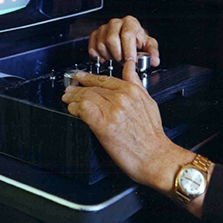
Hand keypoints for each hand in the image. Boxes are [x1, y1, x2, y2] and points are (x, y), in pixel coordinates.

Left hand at [61, 59, 192, 191]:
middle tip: (69, 89)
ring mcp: (113, 110)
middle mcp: (122, 97)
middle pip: (93, 87)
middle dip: (78, 88)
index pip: (104, 79)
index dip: (89, 77)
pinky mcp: (104, 125)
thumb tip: (129, 66)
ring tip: (67, 99)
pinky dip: (75, 108)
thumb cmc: (152, 134)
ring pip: (87, 96)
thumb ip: (136, 82)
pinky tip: (72, 110)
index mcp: (132, 90)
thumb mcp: (148, 101)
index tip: (81, 77)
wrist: (155, 156)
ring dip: (74, 97)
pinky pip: (84, 110)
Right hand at [88, 16, 159, 65]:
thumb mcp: (148, 45)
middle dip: (118, 55)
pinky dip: (99, 56)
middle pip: (111, 40)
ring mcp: (104, 28)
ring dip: (109, 56)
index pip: (127, 35)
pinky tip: (107, 57)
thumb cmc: (137, 40)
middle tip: (124, 60)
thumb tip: (154, 60)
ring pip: (101, 45)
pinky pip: (92, 48)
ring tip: (117, 57)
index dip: (128, 50)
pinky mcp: (95, 34)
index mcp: (130, 23)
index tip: (130, 61)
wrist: (128, 37)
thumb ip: (152, 52)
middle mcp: (116, 23)